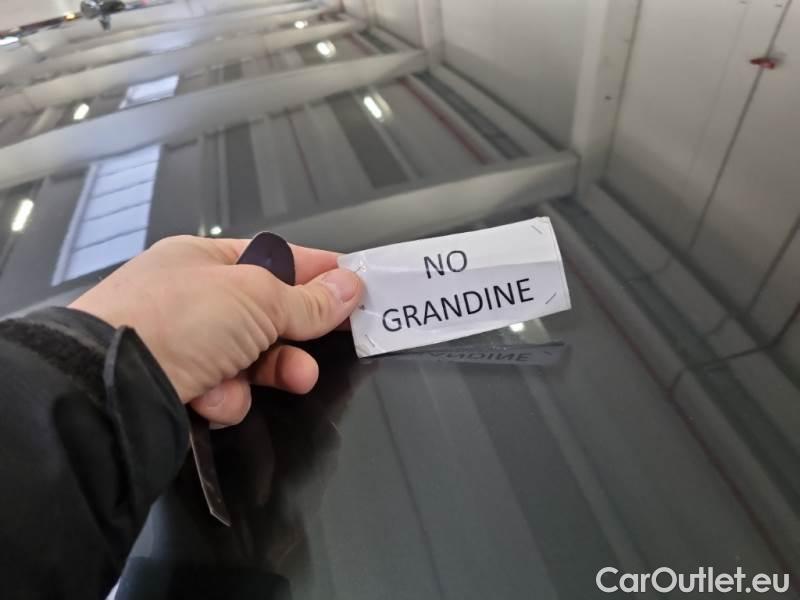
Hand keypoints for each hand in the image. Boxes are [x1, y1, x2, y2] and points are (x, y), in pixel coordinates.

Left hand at [70, 235, 362, 425]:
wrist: (108, 385)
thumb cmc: (176, 319)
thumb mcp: (256, 298)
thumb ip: (308, 299)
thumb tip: (350, 287)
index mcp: (204, 258)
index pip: (275, 258)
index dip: (318, 271)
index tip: (355, 283)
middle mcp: (191, 298)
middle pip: (266, 312)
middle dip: (302, 330)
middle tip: (340, 337)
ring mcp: (180, 343)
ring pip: (250, 356)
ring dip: (274, 369)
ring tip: (295, 378)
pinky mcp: (175, 386)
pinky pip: (223, 390)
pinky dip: (227, 396)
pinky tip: (215, 396)